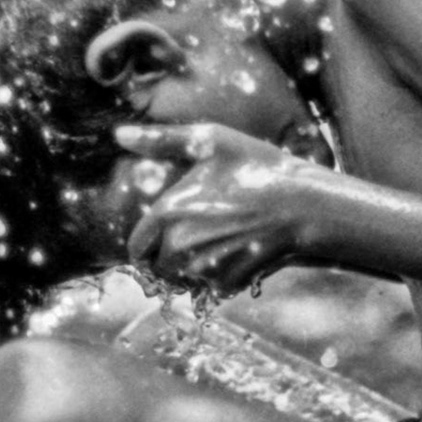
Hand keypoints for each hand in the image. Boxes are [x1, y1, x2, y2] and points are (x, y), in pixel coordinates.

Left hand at [114, 123, 316, 293]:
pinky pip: (208, 287)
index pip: (135, 248)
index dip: (146, 243)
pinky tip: (234, 252)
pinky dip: (216, 276)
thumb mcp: (209, 142)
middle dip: (167, 256)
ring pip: (181, 280)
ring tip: (215, 242)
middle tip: (194, 235)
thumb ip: (160, 140)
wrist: (303, 206)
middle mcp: (179, 246)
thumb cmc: (257, 168)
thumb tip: (119, 134)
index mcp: (168, 213)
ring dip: (189, 268)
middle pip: (156, 267)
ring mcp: (204, 269)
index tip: (161, 234)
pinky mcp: (227, 284)